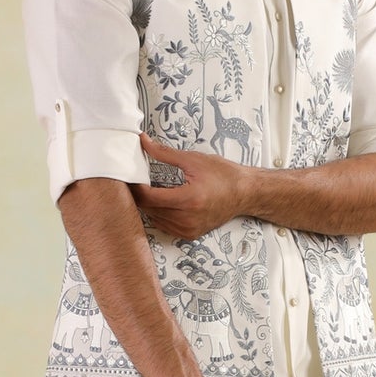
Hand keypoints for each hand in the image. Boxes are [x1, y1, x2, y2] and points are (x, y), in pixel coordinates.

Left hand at [132, 132, 249, 238]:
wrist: (245, 193)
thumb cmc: (224, 175)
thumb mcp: (193, 159)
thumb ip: (164, 153)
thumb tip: (144, 142)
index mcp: (188, 199)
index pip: (149, 197)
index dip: (135, 187)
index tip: (130, 178)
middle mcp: (188, 218)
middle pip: (149, 209)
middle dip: (140, 195)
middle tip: (136, 181)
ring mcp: (189, 229)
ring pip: (154, 219)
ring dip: (149, 206)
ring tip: (151, 190)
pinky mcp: (190, 234)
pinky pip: (164, 226)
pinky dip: (160, 215)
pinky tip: (164, 202)